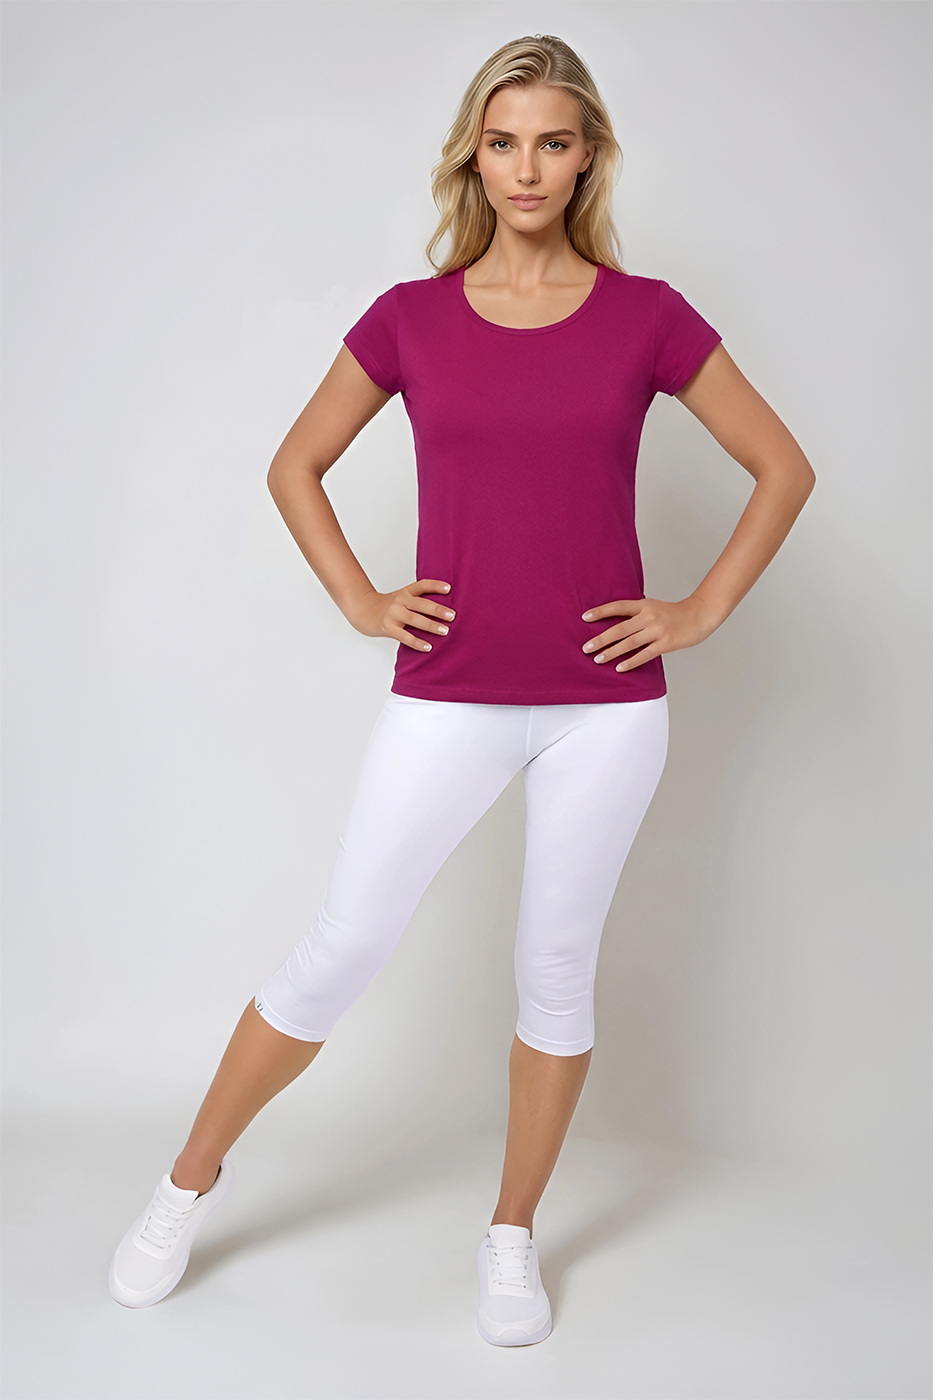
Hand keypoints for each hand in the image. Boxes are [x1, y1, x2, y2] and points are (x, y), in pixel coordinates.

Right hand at [349, 578, 455, 652]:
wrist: (365, 612)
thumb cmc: (390, 607)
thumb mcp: (402, 598)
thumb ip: (419, 600)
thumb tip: (445, 610)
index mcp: (405, 592)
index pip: (422, 586)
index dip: (435, 586)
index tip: (449, 588)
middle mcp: (400, 601)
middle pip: (421, 604)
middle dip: (438, 610)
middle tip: (452, 616)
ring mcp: (393, 614)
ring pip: (414, 620)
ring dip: (431, 625)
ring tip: (445, 631)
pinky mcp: (388, 628)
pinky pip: (404, 636)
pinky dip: (417, 642)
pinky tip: (428, 647)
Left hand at [580, 595, 719, 671]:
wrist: (699, 616)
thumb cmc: (674, 613)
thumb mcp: (654, 607)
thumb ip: (637, 613)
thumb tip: (615, 623)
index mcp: (644, 605)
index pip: (618, 607)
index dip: (600, 612)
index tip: (584, 618)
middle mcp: (649, 616)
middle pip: (620, 629)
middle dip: (601, 639)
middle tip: (586, 648)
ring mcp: (657, 630)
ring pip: (629, 643)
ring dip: (612, 652)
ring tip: (598, 659)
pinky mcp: (665, 643)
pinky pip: (644, 654)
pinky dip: (631, 662)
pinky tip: (620, 667)